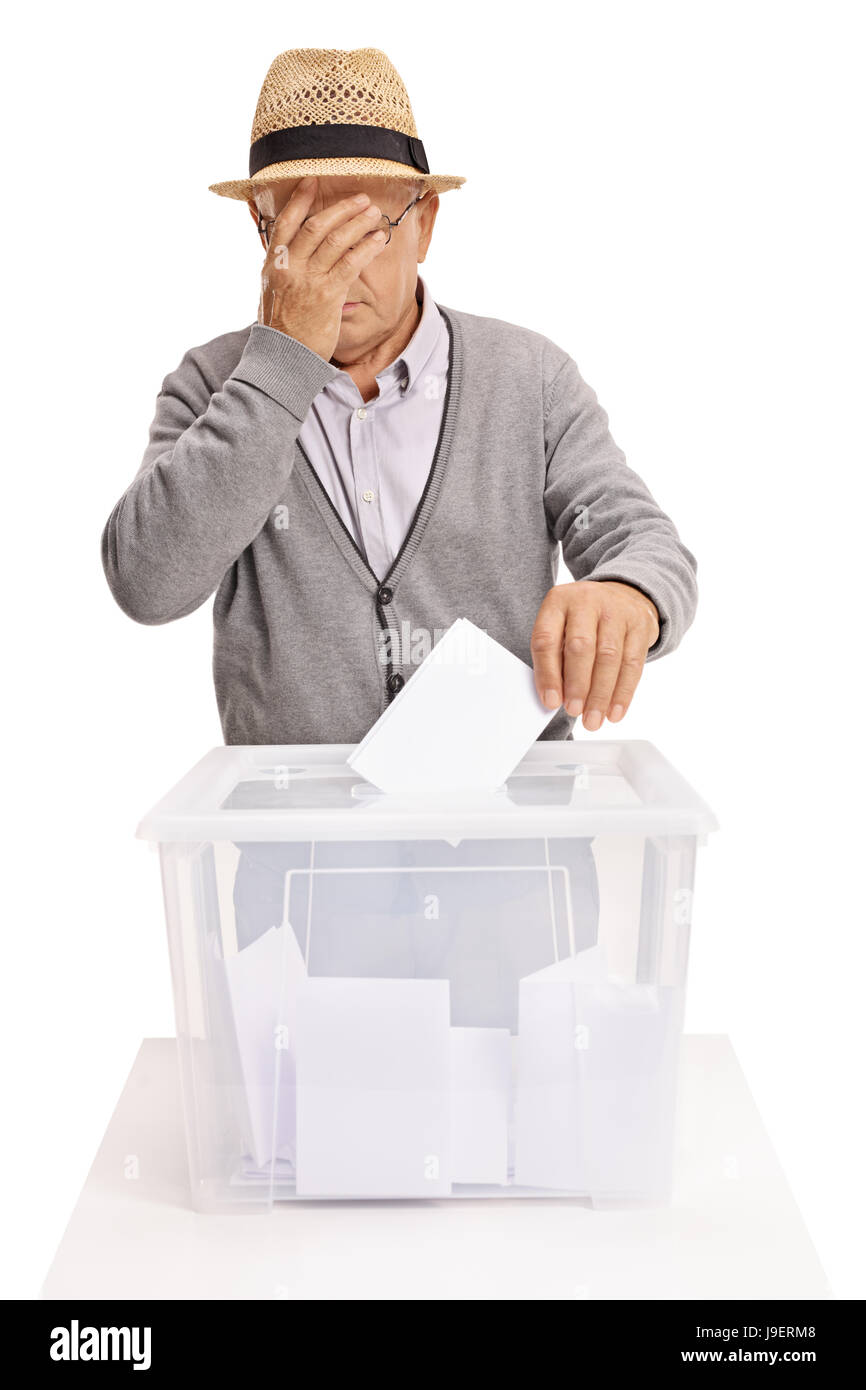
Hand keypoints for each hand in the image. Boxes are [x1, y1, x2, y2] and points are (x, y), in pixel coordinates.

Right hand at [258, 176, 387, 359]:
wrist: (282, 358)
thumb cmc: (280, 327)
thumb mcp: (270, 291)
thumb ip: (280, 266)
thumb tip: (287, 247)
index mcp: (273, 263)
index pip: (285, 222)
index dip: (300, 199)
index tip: (313, 180)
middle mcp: (289, 267)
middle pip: (316, 226)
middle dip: (341, 208)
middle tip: (360, 198)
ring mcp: (309, 280)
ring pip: (336, 240)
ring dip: (358, 222)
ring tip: (374, 213)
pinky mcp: (328, 295)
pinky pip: (351, 263)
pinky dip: (367, 247)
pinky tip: (379, 239)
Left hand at [530, 580, 659, 730]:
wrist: (620, 597)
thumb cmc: (582, 621)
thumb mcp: (560, 628)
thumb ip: (554, 659)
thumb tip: (555, 699)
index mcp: (558, 601)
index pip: (547, 640)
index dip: (548, 674)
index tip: (551, 701)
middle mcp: (587, 601)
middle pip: (581, 646)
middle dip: (577, 685)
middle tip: (574, 711)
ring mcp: (616, 610)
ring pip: (609, 657)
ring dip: (600, 695)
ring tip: (593, 719)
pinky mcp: (640, 624)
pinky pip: (632, 664)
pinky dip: (623, 693)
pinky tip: (615, 711)